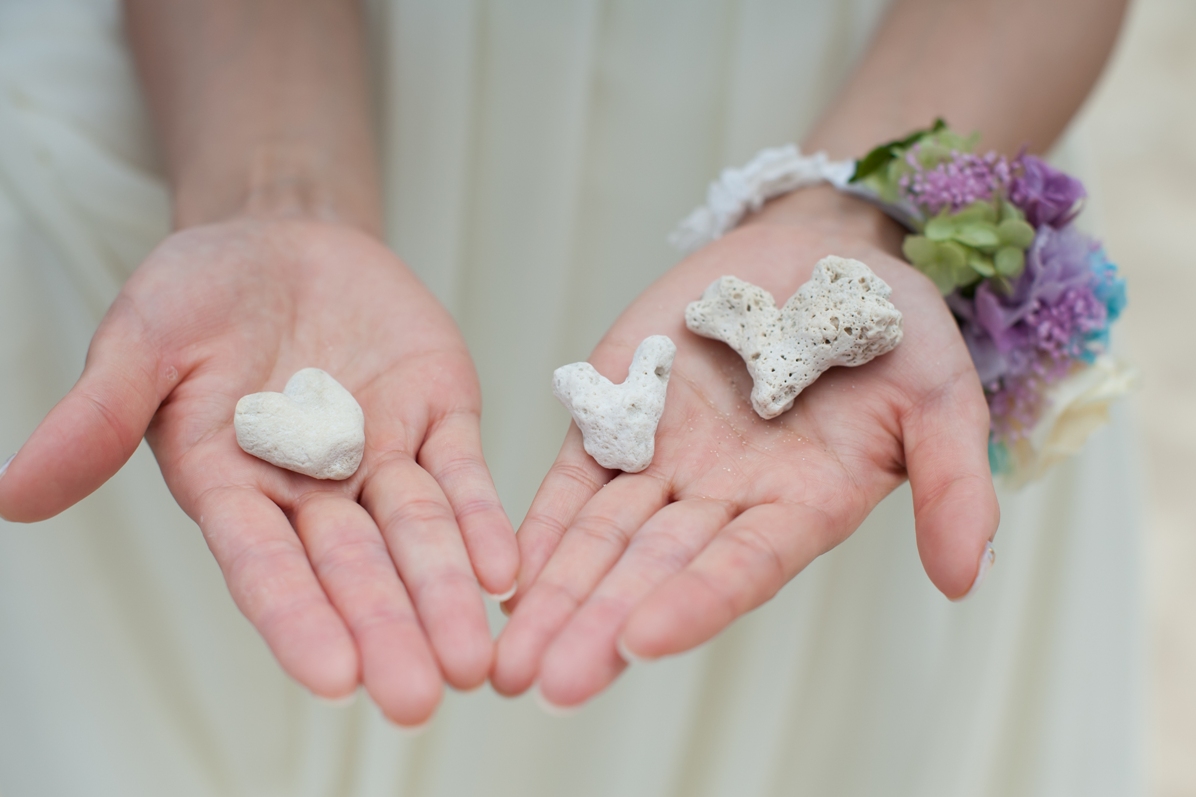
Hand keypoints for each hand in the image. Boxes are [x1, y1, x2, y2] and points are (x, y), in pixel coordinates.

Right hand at [0, 217, 517, 725]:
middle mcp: (312, 490)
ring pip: (416, 536)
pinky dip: (482, 520)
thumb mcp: (142, 339)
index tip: (333, 677)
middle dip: (386, 629)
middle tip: (418, 698)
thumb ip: (98, 417)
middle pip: (353, 568)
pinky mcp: (436, 418)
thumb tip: (13, 495)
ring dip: (446, 594)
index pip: (264, 565)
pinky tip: (505, 570)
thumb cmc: (201, 292)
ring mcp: (381, 456)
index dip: (298, 617)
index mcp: (233, 485)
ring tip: (475, 659)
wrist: (283, 240)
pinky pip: (462, 475)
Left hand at [492, 188, 998, 706]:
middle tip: (547, 683)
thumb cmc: (891, 326)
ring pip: (599, 537)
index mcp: (799, 507)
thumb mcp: (940, 393)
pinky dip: (537, 523)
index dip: (695, 600)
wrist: (820, 251)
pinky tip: (500, 573)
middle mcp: (723, 500)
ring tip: (506, 660)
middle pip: (653, 570)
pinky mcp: (619, 413)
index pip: (742, 565)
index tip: (640, 641)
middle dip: (598, 624)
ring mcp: (664, 460)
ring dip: (553, 593)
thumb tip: (966, 579)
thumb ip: (949, 480)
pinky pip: (572, 475)